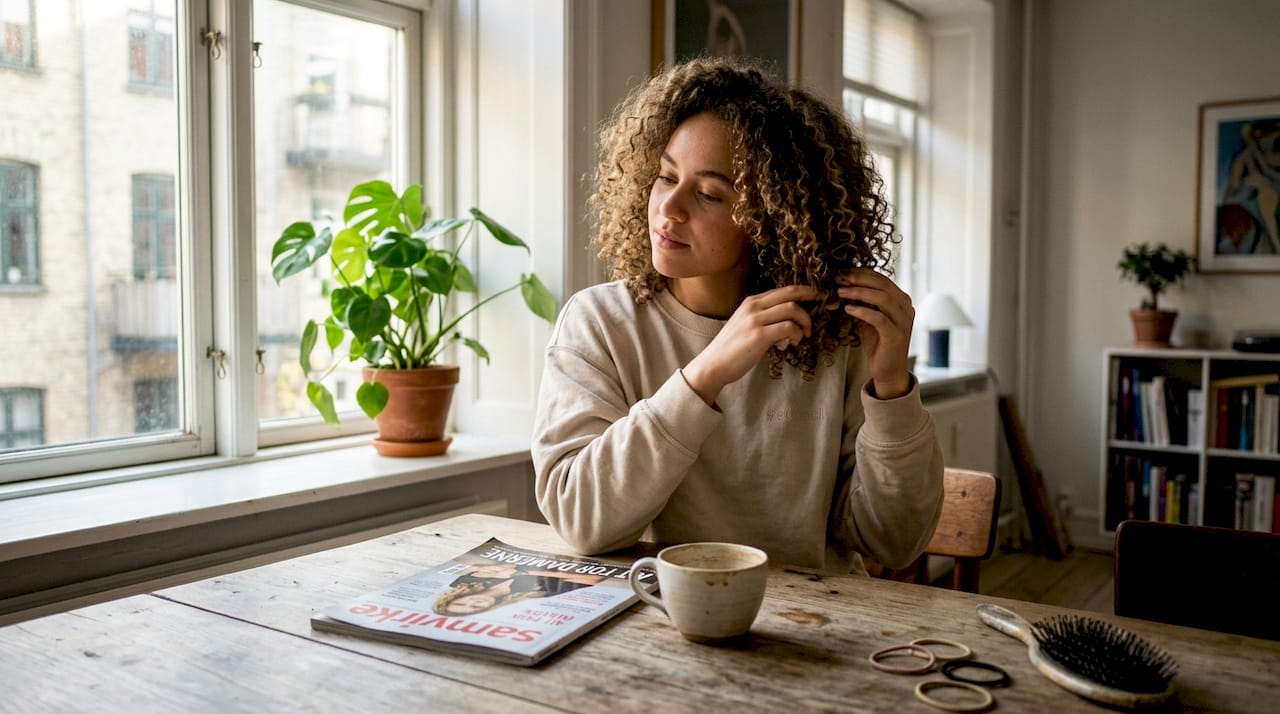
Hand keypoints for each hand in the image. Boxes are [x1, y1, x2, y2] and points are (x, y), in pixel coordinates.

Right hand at [682, 285, 820, 404]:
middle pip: (791, 294)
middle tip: (823, 308)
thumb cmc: (732, 348)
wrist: (714, 364)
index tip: (818, 295)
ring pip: (792, 309)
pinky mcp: (759, 335)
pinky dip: (796, 334)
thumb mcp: (747, 325)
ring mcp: (755, 320)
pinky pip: (788, 327)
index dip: (805, 290)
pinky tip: (792, 344)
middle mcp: (753, 306)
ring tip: (802, 336)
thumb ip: (766, 320)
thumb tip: (790, 326)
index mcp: (751, 302)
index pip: (783, 289)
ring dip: (804, 322)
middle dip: (812, 298)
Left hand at [836, 269, 913, 398]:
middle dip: (859, 279)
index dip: (861, 273)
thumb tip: (843, 286)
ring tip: (840, 292)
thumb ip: (861, 303)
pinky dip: (862, 311)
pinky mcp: (896, 335)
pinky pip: (879, 318)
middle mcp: (906, 307)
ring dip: (859, 292)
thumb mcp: (868, 318)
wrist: (888, 370)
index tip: (842, 272)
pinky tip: (848, 309)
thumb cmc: (877, 343)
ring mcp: (904, 321)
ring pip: (882, 298)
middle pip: (883, 285)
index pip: (882, 279)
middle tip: (839, 279)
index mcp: (901, 300)